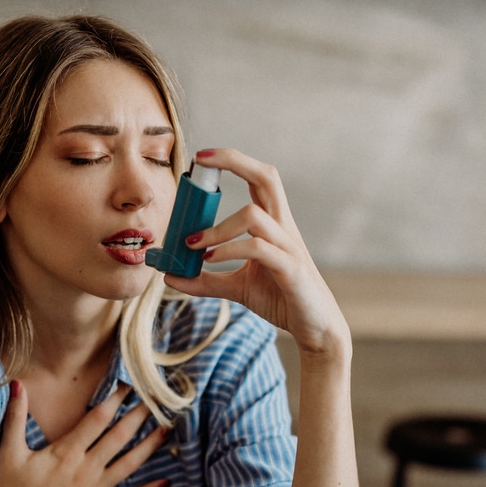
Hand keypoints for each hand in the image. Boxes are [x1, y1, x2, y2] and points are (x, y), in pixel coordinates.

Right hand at [0, 381, 169, 486]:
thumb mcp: (9, 453)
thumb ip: (15, 417)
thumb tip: (17, 384)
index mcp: (66, 452)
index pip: (98, 418)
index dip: (116, 399)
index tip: (129, 385)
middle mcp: (86, 469)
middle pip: (120, 436)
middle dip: (140, 415)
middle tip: (157, 398)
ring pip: (131, 463)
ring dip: (151, 445)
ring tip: (168, 429)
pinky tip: (166, 482)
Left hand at [163, 148, 349, 359]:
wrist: (315, 328)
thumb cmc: (282, 300)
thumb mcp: (237, 288)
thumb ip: (205, 280)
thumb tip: (169, 275)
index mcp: (274, 224)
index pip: (259, 178)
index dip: (233, 160)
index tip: (201, 157)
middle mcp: (283, 228)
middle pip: (266, 177)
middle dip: (234, 161)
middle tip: (200, 162)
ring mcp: (289, 247)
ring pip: (254, 216)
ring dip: (217, 227)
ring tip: (193, 244)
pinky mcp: (291, 270)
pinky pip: (258, 249)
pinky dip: (229, 250)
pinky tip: (210, 260)